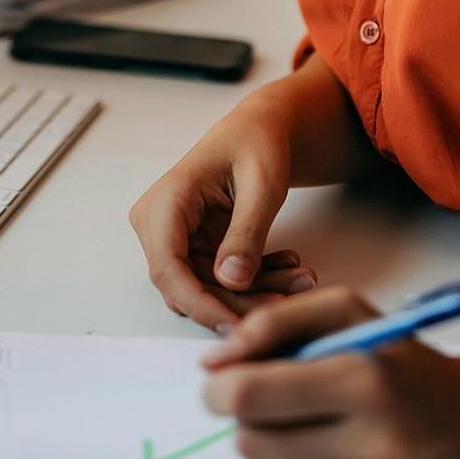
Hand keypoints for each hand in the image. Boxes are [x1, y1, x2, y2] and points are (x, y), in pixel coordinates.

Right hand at [128, 90, 317, 331]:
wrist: (260, 131)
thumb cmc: (257, 143)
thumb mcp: (262, 184)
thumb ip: (247, 232)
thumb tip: (231, 280)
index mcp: (166, 202)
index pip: (168, 268)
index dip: (200, 304)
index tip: (238, 327)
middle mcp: (159, 224)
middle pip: (189, 285)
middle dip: (239, 300)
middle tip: (289, 300)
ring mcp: (176, 239)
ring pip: (208, 289)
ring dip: (254, 292)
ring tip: (300, 278)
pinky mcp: (194, 249)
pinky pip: (220, 280)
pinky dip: (255, 279)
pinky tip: (287, 267)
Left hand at [198, 287, 459, 458]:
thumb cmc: (409, 367)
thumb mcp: (351, 314)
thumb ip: (275, 322)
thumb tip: (213, 362)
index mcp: (365, 381)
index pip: (249, 397)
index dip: (218, 389)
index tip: (221, 382)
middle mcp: (373, 445)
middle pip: (250, 441)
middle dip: (247, 418)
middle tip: (273, 403)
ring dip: (265, 452)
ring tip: (301, 430)